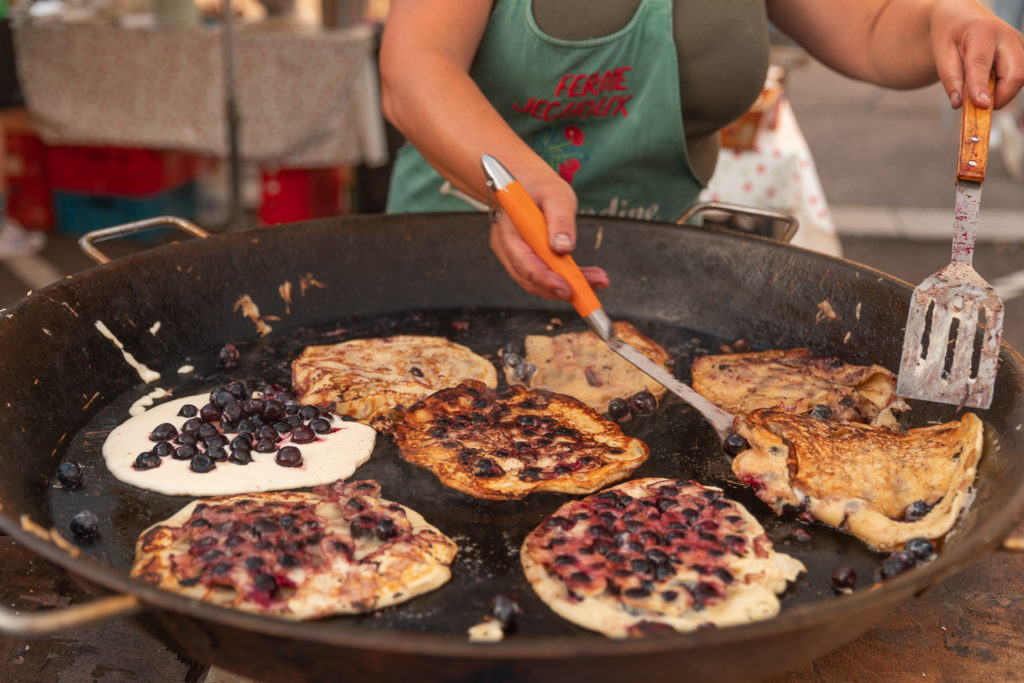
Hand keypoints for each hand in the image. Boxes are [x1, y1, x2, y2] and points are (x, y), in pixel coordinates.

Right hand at [488, 176, 609, 300]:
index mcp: (508, 231)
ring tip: (598, 280)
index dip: (546, 280)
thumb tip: (564, 248)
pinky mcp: (526, 259)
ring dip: (568, 285)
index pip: (524, 264)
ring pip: (539, 281)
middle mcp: (506, 248)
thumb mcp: (555, 195)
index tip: (569, 289)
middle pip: (531, 279)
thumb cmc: (539, 186)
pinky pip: (544, 274)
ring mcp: (514, 255)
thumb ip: (560, 220)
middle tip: (594, 287)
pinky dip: (566, 278)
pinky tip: (588, 277)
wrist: (527, 183)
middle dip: (562, 288)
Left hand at [929, 0, 1023, 108]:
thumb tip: (959, 104)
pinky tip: (988, 83)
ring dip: (1001, 93)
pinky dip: (1004, 88)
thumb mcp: (941, 53)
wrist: (962, 16)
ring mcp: (1018, 45)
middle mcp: (1007, 37)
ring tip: (979, 89)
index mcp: (982, 32)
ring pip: (1020, 79)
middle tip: (978, 106)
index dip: (981, 87)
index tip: (981, 105)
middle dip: (1000, 96)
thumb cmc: (950, 34)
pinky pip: (1018, 78)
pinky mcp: (1021, 53)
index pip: (982, 64)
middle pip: (1015, 74)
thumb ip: (950, 79)